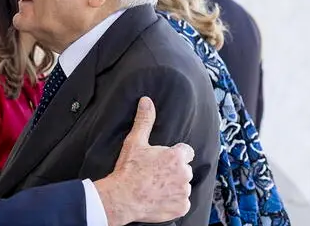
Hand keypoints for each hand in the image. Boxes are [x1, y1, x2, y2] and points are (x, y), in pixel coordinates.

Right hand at [93, 97, 193, 225]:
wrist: (123, 197)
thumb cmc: (128, 169)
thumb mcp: (135, 142)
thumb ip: (145, 120)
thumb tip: (146, 101)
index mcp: (176, 156)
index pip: (186, 151)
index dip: (174, 155)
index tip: (162, 160)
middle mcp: (184, 173)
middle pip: (185, 169)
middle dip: (174, 171)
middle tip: (155, 174)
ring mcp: (184, 192)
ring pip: (183, 186)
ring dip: (174, 186)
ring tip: (155, 187)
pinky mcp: (182, 208)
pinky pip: (182, 203)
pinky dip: (173, 202)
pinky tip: (158, 198)